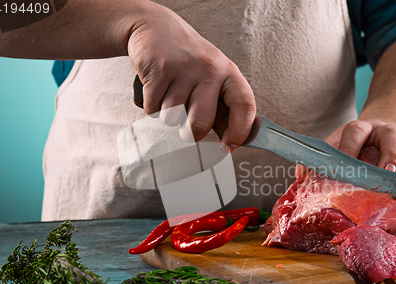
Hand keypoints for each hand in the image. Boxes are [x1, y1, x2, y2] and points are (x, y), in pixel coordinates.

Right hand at [126, 3, 255, 150]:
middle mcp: (209, 69)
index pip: (244, 104)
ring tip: (169, 94)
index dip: (240, 130)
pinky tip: (156, 87)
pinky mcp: (158, 70)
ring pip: (172, 117)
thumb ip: (220, 100)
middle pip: (201, 122)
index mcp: (227, 71)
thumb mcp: (211, 72)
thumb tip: (228, 140)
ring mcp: (183, 69)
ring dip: (167, 115)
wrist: (154, 26)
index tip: (229, 146)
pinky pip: (153, 109)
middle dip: (191, 134)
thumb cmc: (186, 59)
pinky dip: (151, 106)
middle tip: (186, 130)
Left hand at [295, 119, 395, 184]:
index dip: (349, 147)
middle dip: (389, 153)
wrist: (381, 127)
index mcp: (359, 128)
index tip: (345, 165)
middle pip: (390, 136)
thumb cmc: (353, 144)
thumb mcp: (334, 144)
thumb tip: (300, 177)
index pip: (354, 132)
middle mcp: (384, 130)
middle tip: (387, 171)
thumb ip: (316, 160)